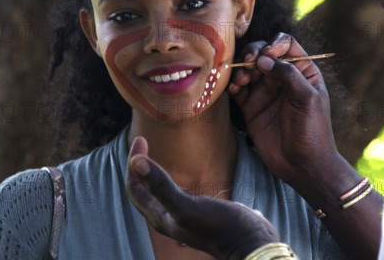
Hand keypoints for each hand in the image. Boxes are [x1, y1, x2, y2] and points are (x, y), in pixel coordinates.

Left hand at [125, 137, 279, 259]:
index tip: (142, 139)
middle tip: (143, 140)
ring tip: (152, 152)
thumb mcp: (187, 206)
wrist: (250, 243)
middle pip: (143, 190)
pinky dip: (170, 179)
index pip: (135, 188)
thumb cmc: (220, 227)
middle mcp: (168, 217)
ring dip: (152, 172)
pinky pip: (176, 192)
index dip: (133, 164)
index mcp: (160, 217)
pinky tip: (179, 172)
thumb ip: (161, 186)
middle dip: (139, 165)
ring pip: (158, 191)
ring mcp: (183, 214)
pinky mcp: (199, 210)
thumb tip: (136, 162)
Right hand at [230, 33, 339, 188]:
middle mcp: (282, 78)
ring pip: (248, 69)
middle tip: (249, 64)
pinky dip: (233, 85)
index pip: (286, 45)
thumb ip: (287, 74)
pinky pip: (238, 89)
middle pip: (263, 53)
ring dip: (241, 69)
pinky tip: (235, 89)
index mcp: (302, 71)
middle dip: (253, 54)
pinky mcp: (252, 107)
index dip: (274, 45)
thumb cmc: (312, 130)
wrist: (303, 164)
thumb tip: (263, 59)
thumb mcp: (307, 98)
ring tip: (242, 80)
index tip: (268, 56)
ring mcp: (266, 92)